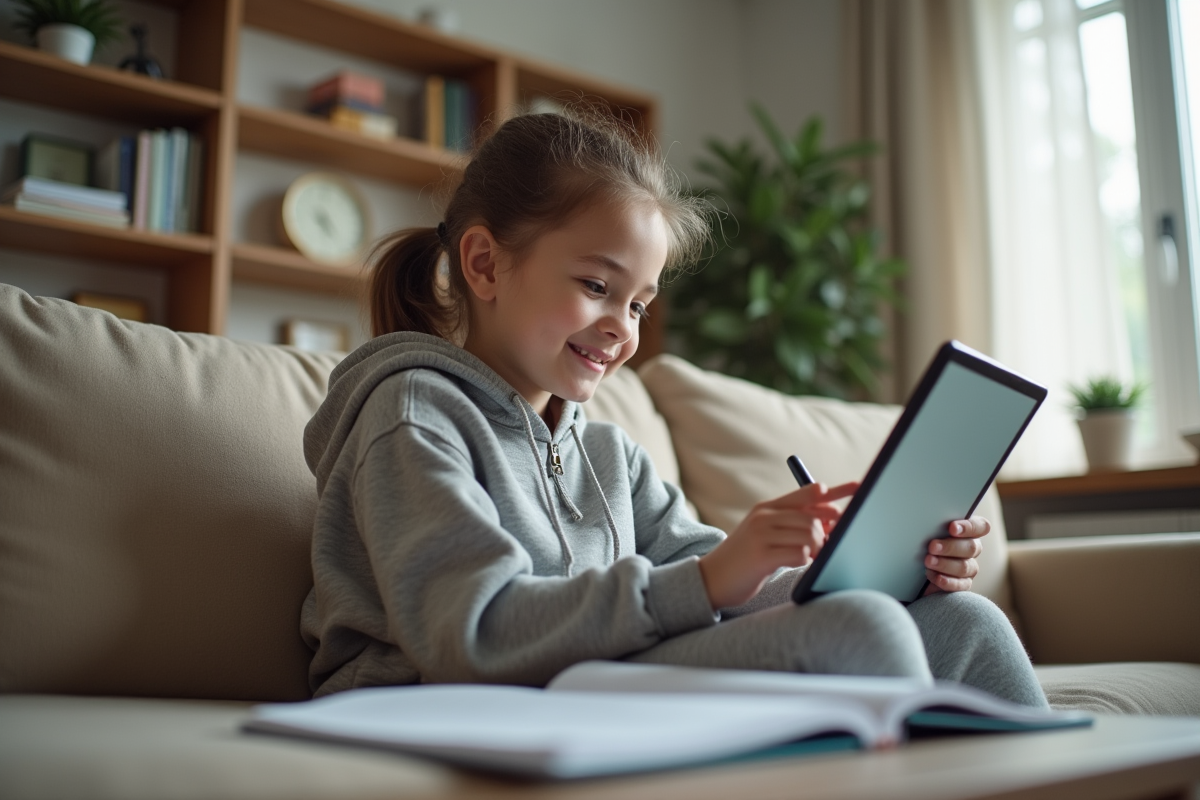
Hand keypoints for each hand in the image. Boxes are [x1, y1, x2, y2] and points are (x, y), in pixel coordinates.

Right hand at [698, 482, 858, 609]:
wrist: (712, 579)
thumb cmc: (745, 558)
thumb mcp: (764, 533)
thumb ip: (790, 524)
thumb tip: (828, 522)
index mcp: (767, 508)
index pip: (807, 493)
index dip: (835, 492)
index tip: (858, 488)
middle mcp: (764, 517)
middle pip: (812, 516)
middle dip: (827, 532)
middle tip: (829, 544)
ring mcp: (761, 535)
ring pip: (808, 534)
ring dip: (816, 548)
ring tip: (810, 557)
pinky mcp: (761, 555)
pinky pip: (798, 553)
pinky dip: (804, 560)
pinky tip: (794, 563)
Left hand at [922, 516, 988, 594]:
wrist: (911, 568)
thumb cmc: (920, 542)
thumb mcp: (926, 531)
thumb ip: (933, 524)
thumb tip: (923, 516)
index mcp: (967, 531)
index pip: (981, 526)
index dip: (969, 527)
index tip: (952, 528)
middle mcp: (971, 548)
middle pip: (972, 547)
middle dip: (950, 547)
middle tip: (932, 546)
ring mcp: (969, 567)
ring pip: (965, 566)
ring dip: (945, 564)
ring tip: (928, 561)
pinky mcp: (962, 584)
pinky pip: (961, 584)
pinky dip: (948, 581)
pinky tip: (936, 577)